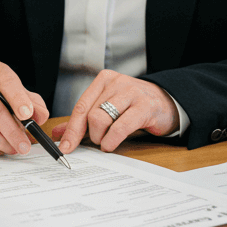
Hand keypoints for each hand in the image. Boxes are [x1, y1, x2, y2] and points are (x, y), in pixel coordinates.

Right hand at [0, 61, 48, 155]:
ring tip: (13, 149)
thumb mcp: (21, 94)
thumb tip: (39, 117)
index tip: (27, 116)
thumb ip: (35, 104)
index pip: (5, 80)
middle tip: (24, 146)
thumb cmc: (2, 96)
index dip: (17, 98)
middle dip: (11, 130)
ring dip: (0, 141)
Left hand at [52, 71, 177, 154]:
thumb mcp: (108, 108)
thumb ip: (83, 119)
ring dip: (100, 138)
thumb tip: (59, 133)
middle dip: (88, 134)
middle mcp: (116, 83)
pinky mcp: (145, 106)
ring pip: (101, 118)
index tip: (64, 146)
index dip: (71, 129)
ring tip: (105, 142)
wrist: (168, 102)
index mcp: (103, 80)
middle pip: (89, 114)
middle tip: (95, 142)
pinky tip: (111, 144)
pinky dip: (112, 140)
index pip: (80, 106)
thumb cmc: (134, 106)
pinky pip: (121, 126)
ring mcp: (131, 92)